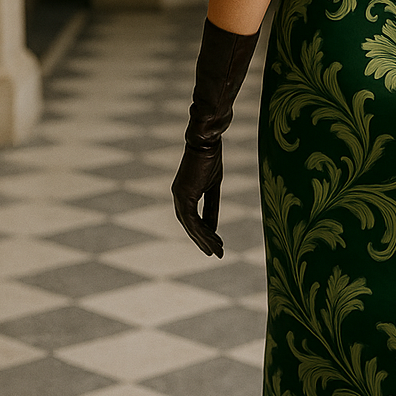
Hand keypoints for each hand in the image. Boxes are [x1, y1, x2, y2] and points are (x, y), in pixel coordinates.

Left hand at [171, 142, 223, 257]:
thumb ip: (212, 207)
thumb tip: (213, 227)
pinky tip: (213, 240)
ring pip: (190, 225)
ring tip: (216, 251)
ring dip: (203, 239)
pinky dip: (202, 231)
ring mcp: (179, 196)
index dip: (203, 232)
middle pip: (189, 225)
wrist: (206, 142)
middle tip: (215, 253)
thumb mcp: (214, 186)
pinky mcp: (184, 195)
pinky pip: (192, 219)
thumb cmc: (211, 158)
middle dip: (202, 240)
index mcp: (184, 192)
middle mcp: (178, 196)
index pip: (192, 218)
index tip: (215, 243)